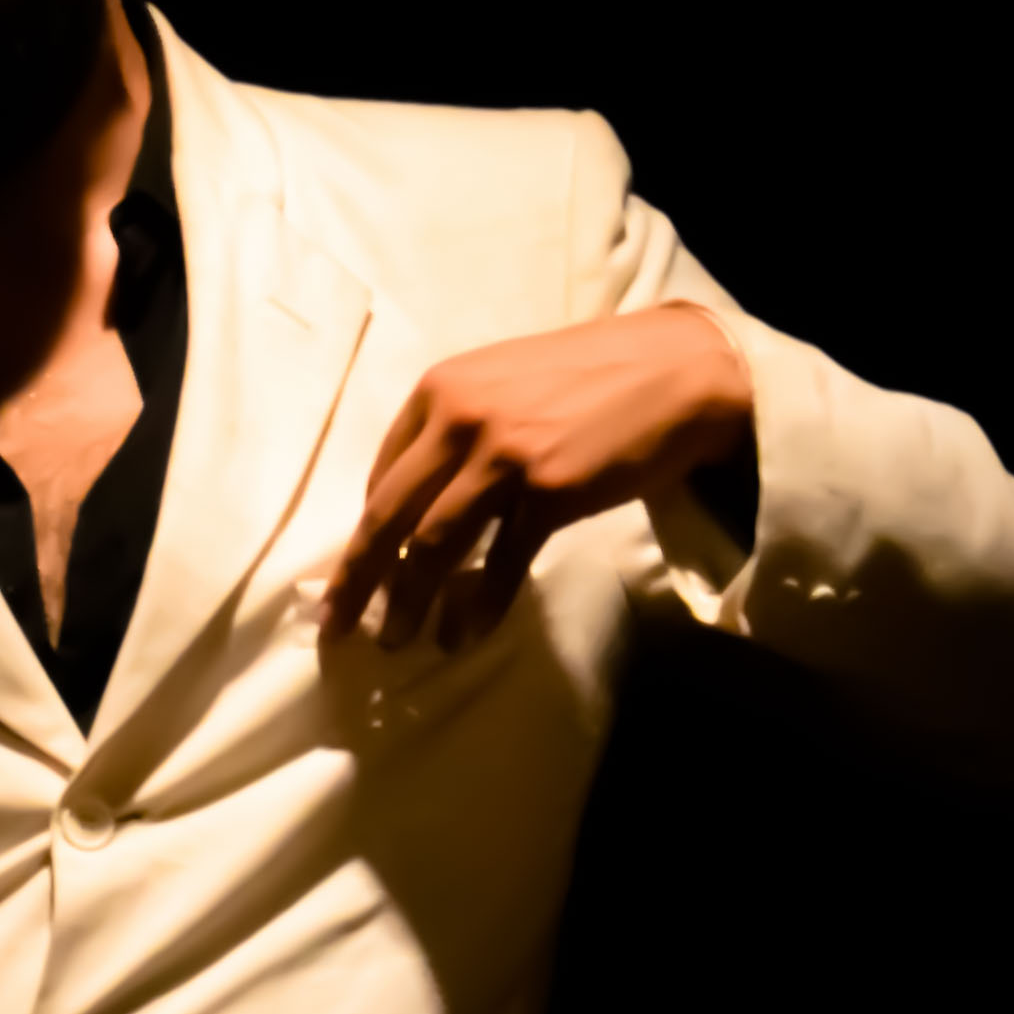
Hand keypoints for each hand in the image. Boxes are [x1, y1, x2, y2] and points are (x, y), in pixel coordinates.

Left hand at [320, 303, 755, 651]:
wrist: (675, 372)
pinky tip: (464, 635)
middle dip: (357, 581)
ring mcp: (503, 456)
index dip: (363, 538)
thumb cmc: (588, 379)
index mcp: (438, 390)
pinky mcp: (549, 492)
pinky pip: (499, 564)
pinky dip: (477, 607)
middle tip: (338, 628)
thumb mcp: (501, 386)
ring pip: (432, 546)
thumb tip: (415, 507)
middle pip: (388, 517)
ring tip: (397, 641)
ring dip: (408, 603)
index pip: (381, 478)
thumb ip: (454, 432)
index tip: (351, 579)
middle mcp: (459, 419)